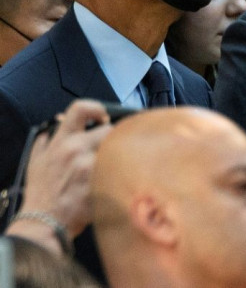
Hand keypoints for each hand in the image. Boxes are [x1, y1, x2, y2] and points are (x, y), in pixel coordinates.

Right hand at [15, 100, 112, 238]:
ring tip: (118, 165)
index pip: (80, 109)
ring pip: (118, 149)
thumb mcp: (37, 160)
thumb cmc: (42, 191)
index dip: (97, 109)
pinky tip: (119, 180)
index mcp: (61, 140)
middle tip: (113, 150)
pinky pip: (121, 170)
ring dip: (120, 156)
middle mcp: (76, 149)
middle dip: (113, 139)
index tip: (103, 119)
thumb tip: (59, 120)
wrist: (44, 221)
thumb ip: (48, 139)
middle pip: (109, 130)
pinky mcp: (101, 183)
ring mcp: (89, 166)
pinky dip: (123, 173)